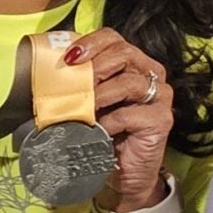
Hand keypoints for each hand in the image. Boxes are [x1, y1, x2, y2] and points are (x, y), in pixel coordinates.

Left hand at [67, 29, 172, 210]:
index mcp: (134, 63)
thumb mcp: (91, 102)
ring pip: (128, 82)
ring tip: (83, 110)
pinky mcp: (161, 119)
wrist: (124, 173)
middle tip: (75, 86)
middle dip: (94, 68)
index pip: (114, 38)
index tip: (69, 58)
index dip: (90, 43)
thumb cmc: (105, 133)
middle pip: (124, 53)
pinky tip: (99, 131)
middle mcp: (152, 74)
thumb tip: (51, 72)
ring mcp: (160, 96)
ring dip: (99, 96)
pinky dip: (108, 122)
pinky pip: (130, 114)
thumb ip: (81, 83)